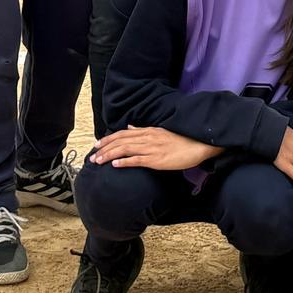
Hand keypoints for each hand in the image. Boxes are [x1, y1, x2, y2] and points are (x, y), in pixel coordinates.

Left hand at [88, 126, 216, 171]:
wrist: (199, 143)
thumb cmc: (182, 140)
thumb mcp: (160, 131)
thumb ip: (144, 130)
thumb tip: (130, 127)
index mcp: (148, 130)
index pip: (123, 134)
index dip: (108, 139)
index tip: (97, 144)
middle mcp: (148, 137)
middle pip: (120, 141)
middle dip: (104, 148)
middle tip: (92, 156)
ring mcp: (152, 148)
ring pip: (125, 150)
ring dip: (109, 155)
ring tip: (98, 161)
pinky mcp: (157, 159)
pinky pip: (138, 160)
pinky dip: (125, 162)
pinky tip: (115, 165)